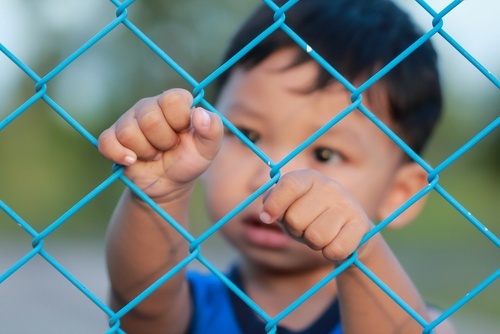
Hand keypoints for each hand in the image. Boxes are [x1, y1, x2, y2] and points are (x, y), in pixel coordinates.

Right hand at [98, 89, 222, 199]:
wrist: (168, 185)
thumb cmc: (189, 161)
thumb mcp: (208, 149)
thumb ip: (213, 130)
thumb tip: (199, 113)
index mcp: (174, 103)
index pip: (173, 99)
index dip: (179, 122)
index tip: (183, 134)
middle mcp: (149, 106)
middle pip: (150, 118)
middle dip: (163, 142)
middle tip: (168, 148)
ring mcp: (128, 121)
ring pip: (129, 132)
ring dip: (146, 152)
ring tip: (155, 154)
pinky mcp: (112, 137)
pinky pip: (107, 142)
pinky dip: (120, 155)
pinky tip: (132, 161)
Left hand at [259, 170, 371, 261]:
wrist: (347, 230)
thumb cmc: (308, 216)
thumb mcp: (287, 206)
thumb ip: (272, 202)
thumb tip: (266, 214)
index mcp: (309, 177)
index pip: (288, 185)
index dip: (274, 204)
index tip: (266, 218)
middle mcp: (330, 186)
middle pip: (296, 219)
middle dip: (295, 230)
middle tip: (305, 227)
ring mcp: (347, 204)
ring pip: (315, 237)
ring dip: (313, 243)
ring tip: (319, 234)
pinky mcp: (361, 224)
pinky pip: (334, 249)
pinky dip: (329, 252)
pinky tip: (335, 243)